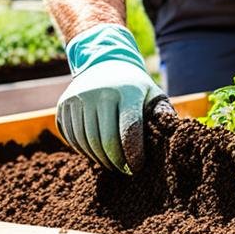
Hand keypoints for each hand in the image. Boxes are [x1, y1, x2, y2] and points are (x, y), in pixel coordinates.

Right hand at [56, 24, 174, 173]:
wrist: (104, 63)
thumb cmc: (134, 87)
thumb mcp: (152, 94)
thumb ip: (163, 112)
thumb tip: (171, 128)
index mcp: (126, 91)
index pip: (128, 130)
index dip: (133, 154)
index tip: (137, 166)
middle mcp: (100, 92)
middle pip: (105, 141)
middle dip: (116, 162)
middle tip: (124, 170)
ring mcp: (78, 98)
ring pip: (87, 142)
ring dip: (99, 159)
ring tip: (111, 163)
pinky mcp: (64, 104)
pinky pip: (72, 138)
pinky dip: (84, 151)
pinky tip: (96, 152)